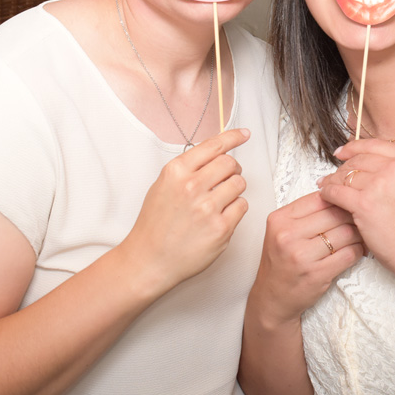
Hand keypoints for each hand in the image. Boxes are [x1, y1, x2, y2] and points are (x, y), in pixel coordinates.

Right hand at [119, 128, 250, 296]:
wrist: (149, 260)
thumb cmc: (155, 224)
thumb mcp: (163, 185)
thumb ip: (188, 168)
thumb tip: (215, 153)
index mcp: (176, 171)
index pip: (213, 146)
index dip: (233, 137)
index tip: (244, 134)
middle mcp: (191, 186)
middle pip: (230, 163)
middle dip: (233, 168)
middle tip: (227, 177)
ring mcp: (207, 208)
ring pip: (240, 183)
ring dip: (235, 189)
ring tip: (221, 200)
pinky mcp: (220, 228)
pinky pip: (242, 206)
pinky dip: (236, 208)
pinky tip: (222, 216)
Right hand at [248, 191, 363, 327]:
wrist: (272, 298)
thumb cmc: (281, 262)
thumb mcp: (282, 231)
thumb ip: (304, 213)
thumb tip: (338, 196)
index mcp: (279, 219)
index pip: (318, 198)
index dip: (337, 199)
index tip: (346, 204)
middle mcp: (287, 235)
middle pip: (334, 213)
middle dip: (351, 215)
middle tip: (360, 219)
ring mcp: (301, 255)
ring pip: (345, 232)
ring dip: (358, 234)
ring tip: (360, 235)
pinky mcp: (316, 274)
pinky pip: (349, 254)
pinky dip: (358, 251)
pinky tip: (357, 250)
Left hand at [319, 139, 394, 285]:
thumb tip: (361, 161)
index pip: (375, 145)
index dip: (354, 147)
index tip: (342, 152)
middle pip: (359, 160)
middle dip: (343, 168)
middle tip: (333, 176)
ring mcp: (381, 185)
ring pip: (346, 175)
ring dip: (333, 181)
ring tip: (327, 186)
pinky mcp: (365, 203)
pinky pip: (337, 191)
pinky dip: (328, 193)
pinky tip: (326, 196)